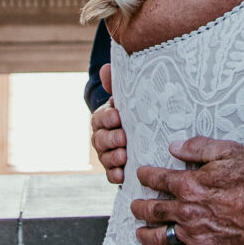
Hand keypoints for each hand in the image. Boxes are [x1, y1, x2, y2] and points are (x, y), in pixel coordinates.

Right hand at [90, 64, 125, 185]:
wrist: (143, 130)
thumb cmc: (135, 111)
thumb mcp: (129, 97)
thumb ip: (117, 85)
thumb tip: (106, 69)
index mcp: (104, 117)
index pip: (100, 117)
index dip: (107, 118)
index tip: (117, 117)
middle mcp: (102, 136)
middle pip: (100, 139)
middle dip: (111, 139)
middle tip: (123, 138)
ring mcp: (107, 153)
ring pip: (104, 157)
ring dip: (113, 157)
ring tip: (124, 156)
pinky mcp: (115, 169)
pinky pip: (110, 174)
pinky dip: (114, 175)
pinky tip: (122, 175)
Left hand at [131, 139, 243, 244]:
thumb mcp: (228, 151)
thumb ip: (197, 147)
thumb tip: (173, 147)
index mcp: (189, 184)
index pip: (157, 179)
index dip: (145, 176)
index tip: (141, 175)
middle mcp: (185, 210)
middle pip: (151, 210)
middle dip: (139, 207)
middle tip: (135, 206)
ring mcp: (193, 234)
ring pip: (157, 236)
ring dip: (144, 234)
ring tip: (139, 232)